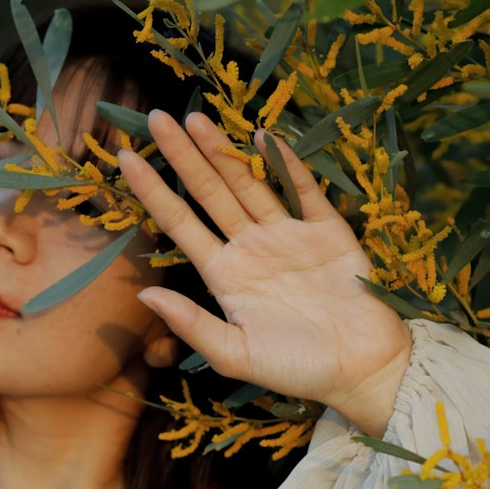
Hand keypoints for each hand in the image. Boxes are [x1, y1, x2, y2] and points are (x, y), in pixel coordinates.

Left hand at [119, 109, 412, 432]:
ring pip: (248, 182)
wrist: (362, 370)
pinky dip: (286, 163)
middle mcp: (250, 246)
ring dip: (223, 151)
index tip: (127, 159)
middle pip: (209, 191)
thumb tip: (143, 296)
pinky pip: (302, 190)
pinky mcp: (327, 229)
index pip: (180, 222)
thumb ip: (191, 324)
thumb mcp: (235, 355)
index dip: (153, 191)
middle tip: (156, 118)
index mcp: (224, 274)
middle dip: (183, 155)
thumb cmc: (296, 369)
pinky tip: (264, 137)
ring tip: (196, 118)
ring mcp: (287, 234)